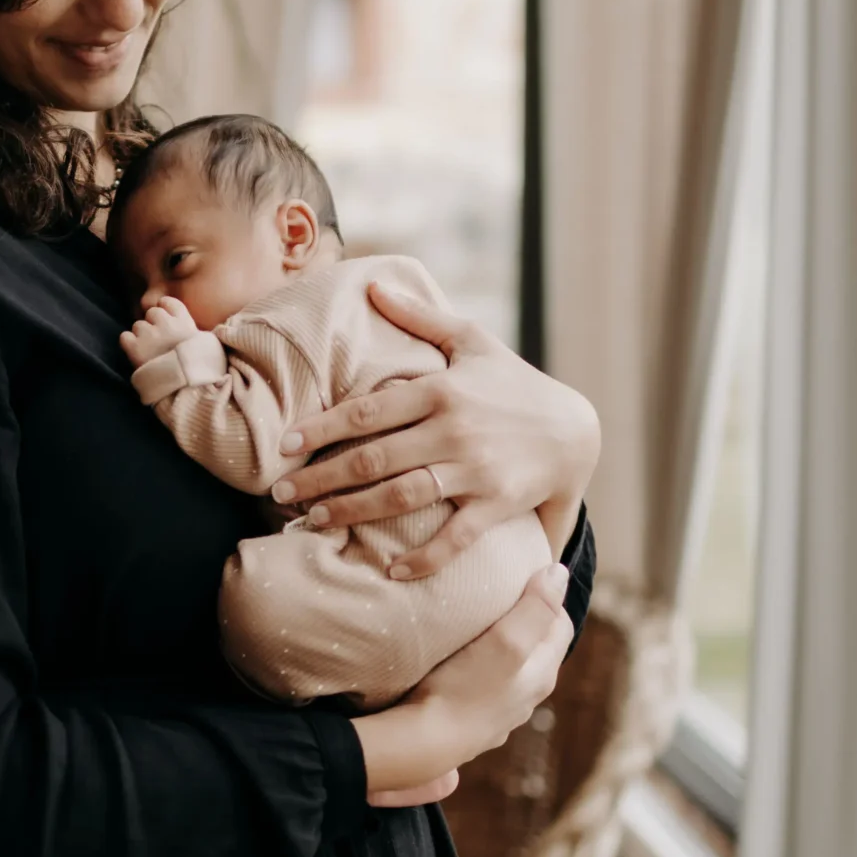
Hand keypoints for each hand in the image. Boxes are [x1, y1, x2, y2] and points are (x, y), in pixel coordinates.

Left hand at [120, 296, 200, 369]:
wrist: (186, 390)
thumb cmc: (198, 370)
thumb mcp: (205, 345)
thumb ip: (191, 330)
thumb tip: (186, 326)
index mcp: (184, 322)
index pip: (168, 302)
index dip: (165, 309)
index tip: (166, 321)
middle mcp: (166, 324)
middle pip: (152, 312)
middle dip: (153, 324)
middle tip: (158, 341)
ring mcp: (149, 335)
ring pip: (138, 325)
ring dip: (141, 336)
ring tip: (149, 351)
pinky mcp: (135, 348)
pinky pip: (124, 337)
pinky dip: (129, 344)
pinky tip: (137, 354)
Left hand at [270, 283, 598, 575]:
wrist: (576, 430)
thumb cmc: (515, 384)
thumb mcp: (472, 341)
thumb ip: (420, 316)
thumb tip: (374, 284)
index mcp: (441, 390)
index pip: (368, 410)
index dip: (322, 428)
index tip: (285, 444)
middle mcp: (453, 430)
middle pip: (373, 458)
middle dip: (321, 477)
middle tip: (280, 494)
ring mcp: (475, 470)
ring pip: (402, 496)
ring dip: (353, 512)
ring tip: (314, 522)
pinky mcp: (497, 504)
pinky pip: (455, 537)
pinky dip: (424, 557)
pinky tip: (391, 572)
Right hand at [353, 564, 573, 804]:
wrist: (422, 744)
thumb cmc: (464, 689)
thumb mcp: (506, 641)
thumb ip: (535, 608)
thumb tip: (559, 572)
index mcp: (542, 675)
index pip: (560, 624)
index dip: (547, 595)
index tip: (522, 576)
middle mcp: (527, 698)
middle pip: (536, 647)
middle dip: (525, 619)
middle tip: (498, 593)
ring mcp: (499, 715)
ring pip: (510, 669)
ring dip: (499, 646)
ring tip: (474, 625)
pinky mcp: (472, 724)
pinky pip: (483, 687)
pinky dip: (478, 670)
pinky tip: (455, 665)